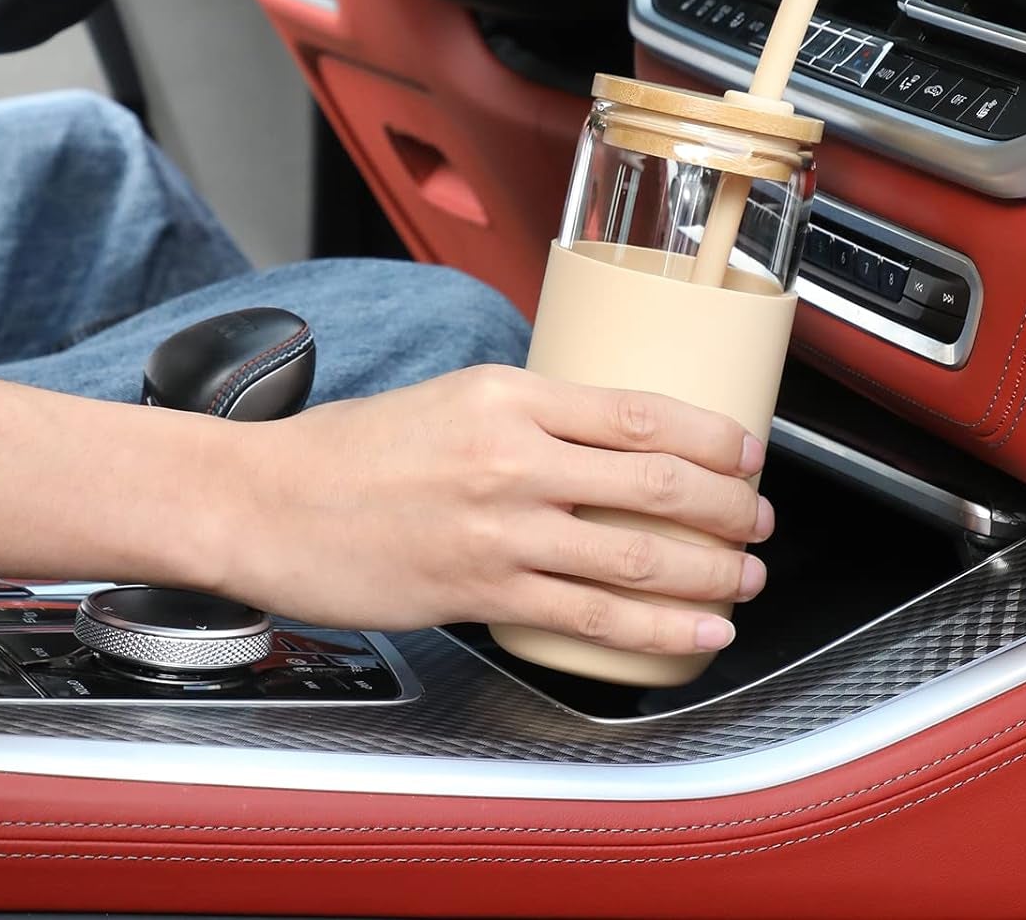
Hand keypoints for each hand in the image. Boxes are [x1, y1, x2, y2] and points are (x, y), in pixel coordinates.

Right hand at [213, 366, 773, 655]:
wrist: (264, 503)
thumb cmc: (350, 451)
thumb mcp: (449, 398)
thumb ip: (527, 414)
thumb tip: (607, 435)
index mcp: (507, 395)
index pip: (639, 411)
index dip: (713, 436)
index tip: (749, 451)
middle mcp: (512, 457)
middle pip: (658, 482)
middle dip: (732, 507)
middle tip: (761, 520)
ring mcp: (499, 530)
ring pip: (638, 555)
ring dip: (712, 572)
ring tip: (747, 578)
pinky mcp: (481, 593)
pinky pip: (592, 616)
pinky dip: (660, 628)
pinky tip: (699, 631)